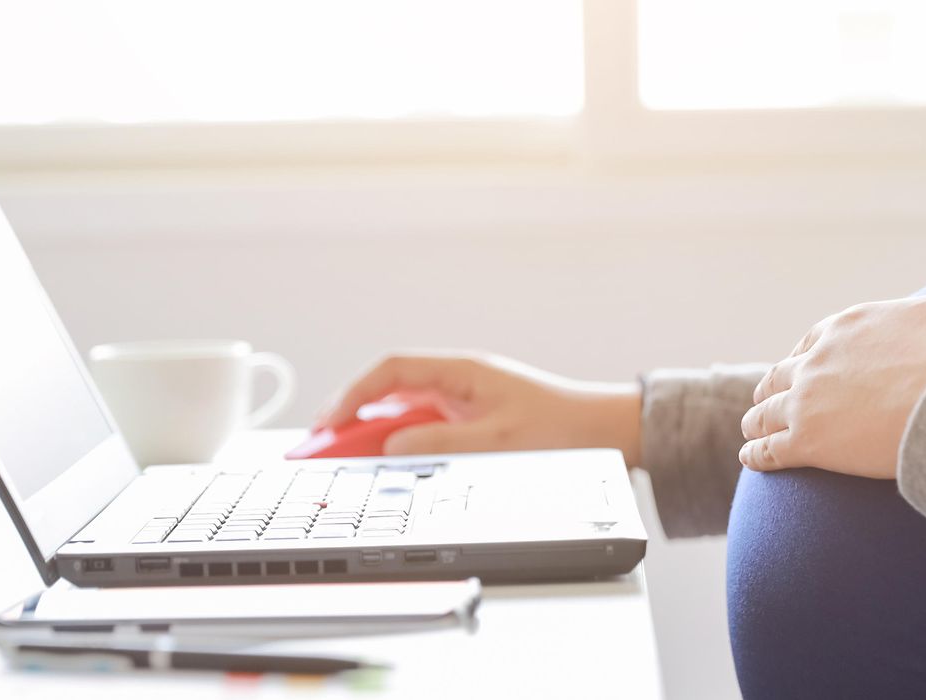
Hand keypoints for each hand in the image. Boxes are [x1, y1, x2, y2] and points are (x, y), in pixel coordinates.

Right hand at [316, 351, 642, 463]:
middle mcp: (458, 381)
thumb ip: (441, 442)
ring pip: (402, 412)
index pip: (392, 370)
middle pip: (389, 392)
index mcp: (463, 371)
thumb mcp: (497, 442)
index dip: (354, 393)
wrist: (605, 433)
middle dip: (352, 418)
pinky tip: (383, 464)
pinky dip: (398, 444)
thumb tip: (393, 444)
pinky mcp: (470, 421)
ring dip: (372, 434)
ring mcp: (462, 401)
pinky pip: (421, 428)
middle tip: (320, 448)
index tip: (329, 422)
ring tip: (342, 461)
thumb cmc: (562, 429)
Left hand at [738, 245, 925, 477]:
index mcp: (849, 326)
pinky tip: (751, 459)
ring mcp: (808, 400)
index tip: (801, 368)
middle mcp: (819, 359)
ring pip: (766, 412)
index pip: (811, 342)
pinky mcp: (809, 442)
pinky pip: (769, 449)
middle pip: (782, 375)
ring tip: (751, 432)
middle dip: (773, 388)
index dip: (804, 357)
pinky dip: (757, 454)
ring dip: (758, 421)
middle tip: (767, 401)